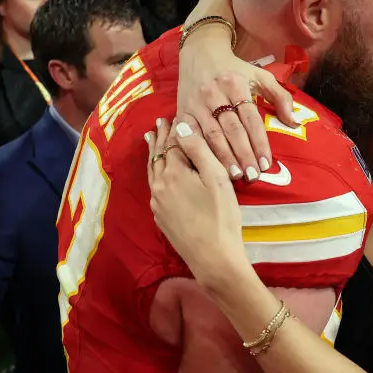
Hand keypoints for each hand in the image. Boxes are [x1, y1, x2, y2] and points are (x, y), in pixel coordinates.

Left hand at [147, 118, 244, 290]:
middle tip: (160, 122)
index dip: (175, 129)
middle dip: (161, 138)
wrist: (213, 257)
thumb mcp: (217, 178)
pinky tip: (157, 173)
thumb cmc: (221, 216)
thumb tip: (181, 125)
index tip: (173, 115)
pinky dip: (155, 172)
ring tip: (150, 140)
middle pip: (159, 155)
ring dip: (154, 154)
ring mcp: (157, 203)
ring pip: (153, 171)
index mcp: (174, 172)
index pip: (173, 143)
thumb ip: (198, 149)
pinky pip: (154, 187)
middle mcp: (160, 185)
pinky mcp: (161, 217)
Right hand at [179, 0, 295, 178]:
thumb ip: (280, 97)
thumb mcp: (259, 76)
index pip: (251, 119)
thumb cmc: (234, 69)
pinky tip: (208, 166)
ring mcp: (196, 103)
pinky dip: (200, 151)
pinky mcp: (182, 111)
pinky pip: (191, 135)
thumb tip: (294, 122)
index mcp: (236, 84)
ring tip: (235, 176)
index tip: (266, 164)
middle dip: (243, 155)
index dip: (259, 143)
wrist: (200, 53)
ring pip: (211, 135)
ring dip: (223, 157)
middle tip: (253, 175)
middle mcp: (215, 93)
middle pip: (232, 130)